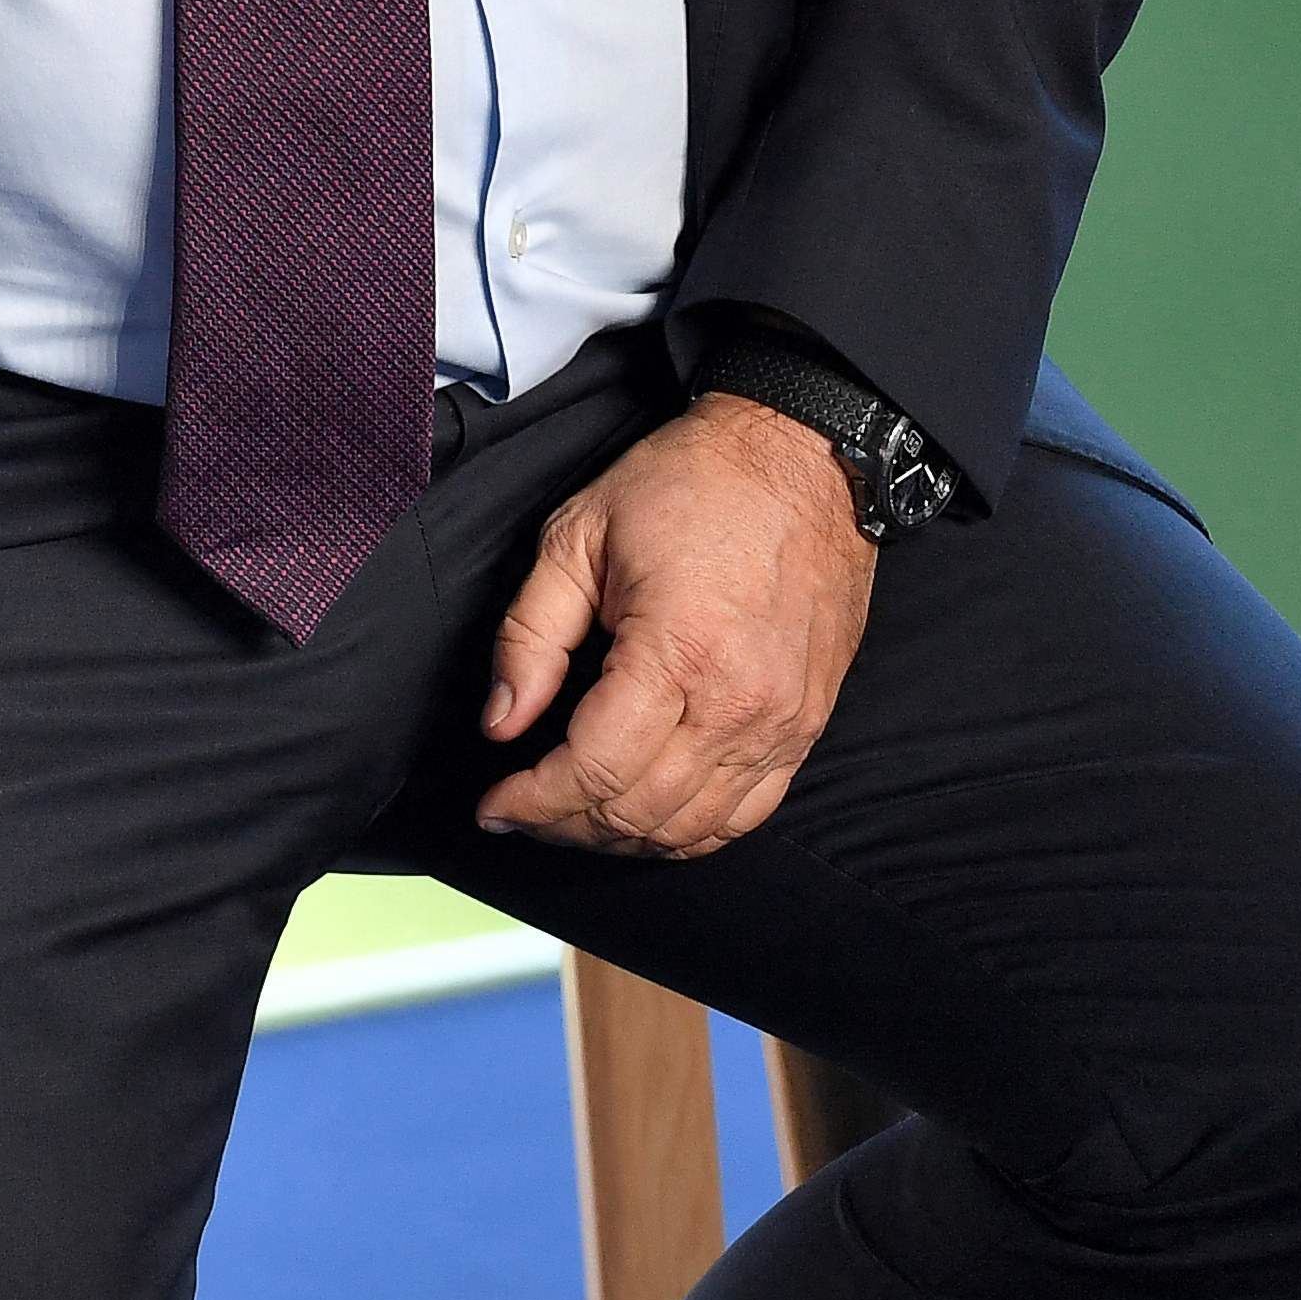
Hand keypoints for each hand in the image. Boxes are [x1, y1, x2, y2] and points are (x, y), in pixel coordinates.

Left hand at [474, 392, 878, 856]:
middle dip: (566, 825)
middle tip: (520, 812)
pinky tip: (644, 819)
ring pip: (694, 828)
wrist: (801, 460)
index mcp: (677, 654)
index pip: (595, 769)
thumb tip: (501, 721)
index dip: (534, 800)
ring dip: (622, 838)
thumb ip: (530, 636)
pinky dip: (689, 832)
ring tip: (569, 819)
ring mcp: (783, 724)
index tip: (494, 804)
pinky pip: (748, 813)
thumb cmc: (688, 485)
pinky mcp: (806, 726)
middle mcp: (739, 704)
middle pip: (640, 811)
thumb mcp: (576, 537)